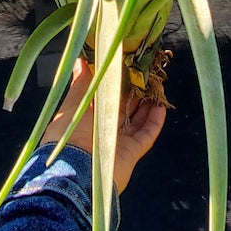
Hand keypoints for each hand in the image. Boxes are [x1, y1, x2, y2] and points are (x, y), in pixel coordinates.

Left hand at [40, 57, 166, 193]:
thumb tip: (81, 61)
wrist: (75, 170)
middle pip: (123, 108)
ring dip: (148, 105)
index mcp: (87, 117)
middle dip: (135, 92)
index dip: (116, 84)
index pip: (105, 97)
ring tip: (157, 87)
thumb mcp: (73, 105)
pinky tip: (161, 107)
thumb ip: (81, 85)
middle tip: (146, 75)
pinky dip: (155, 122)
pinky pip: (146, 135)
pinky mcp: (131, 152)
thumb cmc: (69, 135)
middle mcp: (103, 129)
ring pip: (137, 120)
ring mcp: (118, 141)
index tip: (126, 68)